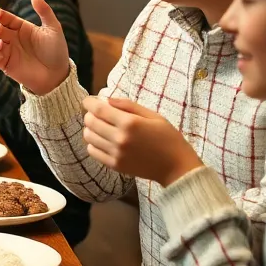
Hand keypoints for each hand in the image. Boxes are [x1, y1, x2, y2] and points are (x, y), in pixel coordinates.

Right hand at [0, 0, 70, 94]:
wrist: (58, 75)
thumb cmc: (57, 51)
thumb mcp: (53, 28)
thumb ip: (44, 10)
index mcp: (20, 27)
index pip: (4, 17)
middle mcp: (11, 38)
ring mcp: (7, 52)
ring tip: (0, 43)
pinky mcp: (5, 65)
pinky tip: (0, 51)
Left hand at [82, 98, 203, 186]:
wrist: (176, 167)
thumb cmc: (167, 138)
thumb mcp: (152, 115)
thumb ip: (128, 105)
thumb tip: (106, 99)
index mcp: (130, 123)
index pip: (98, 109)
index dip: (89, 102)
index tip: (89, 101)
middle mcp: (119, 138)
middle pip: (90, 122)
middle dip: (90, 114)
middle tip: (98, 113)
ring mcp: (116, 153)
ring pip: (88, 136)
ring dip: (91, 129)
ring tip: (101, 127)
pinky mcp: (114, 165)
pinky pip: (92, 151)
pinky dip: (93, 143)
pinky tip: (103, 141)